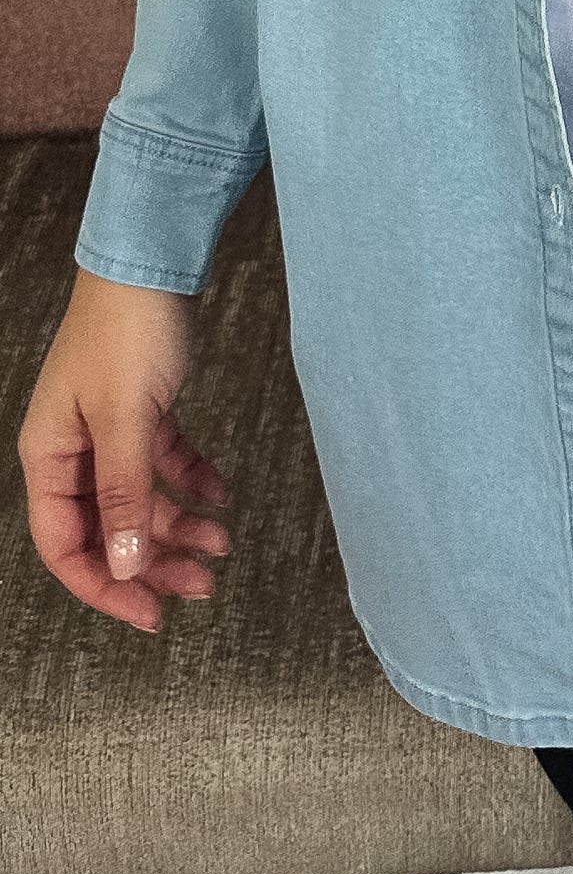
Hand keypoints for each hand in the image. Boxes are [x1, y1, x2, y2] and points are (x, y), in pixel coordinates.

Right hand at [17, 266, 233, 635]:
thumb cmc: (126, 329)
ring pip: (140, 500)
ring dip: (178, 525)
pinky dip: (192, 479)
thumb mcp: (124, 418)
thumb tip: (123, 565)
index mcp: (49, 456)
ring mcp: (108, 430)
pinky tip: (222, 492)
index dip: (104, 586)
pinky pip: (164, 462)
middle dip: (152, 562)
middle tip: (201, 586)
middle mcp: (73, 449)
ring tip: (223, 542)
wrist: (153, 259)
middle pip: (107, 529)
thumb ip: (123, 494)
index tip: (150, 614)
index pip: (65, 545)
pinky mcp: (143, 409)